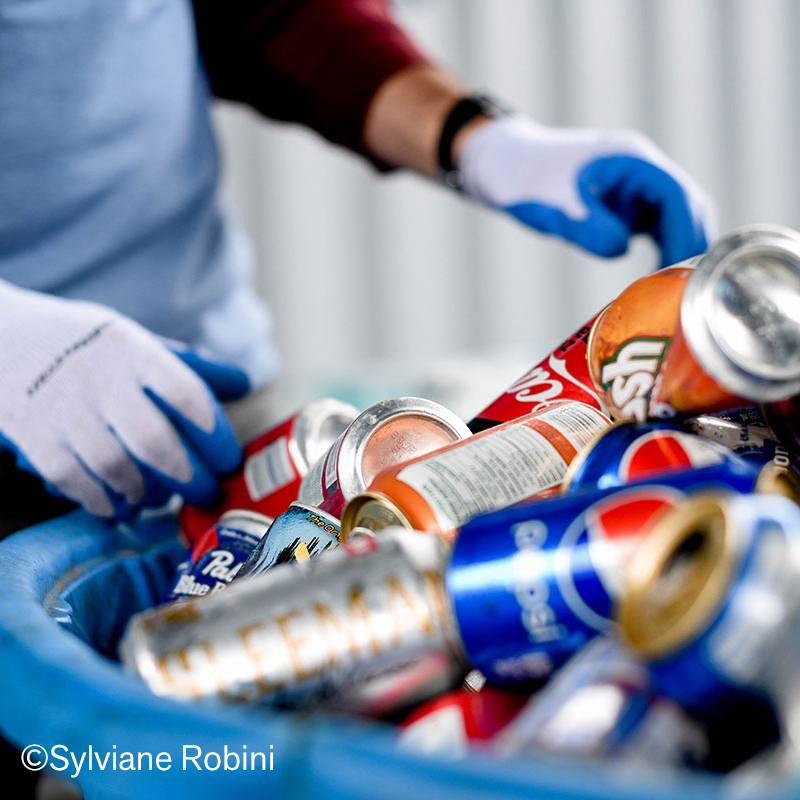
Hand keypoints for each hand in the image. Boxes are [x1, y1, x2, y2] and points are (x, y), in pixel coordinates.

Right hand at [0, 282, 248, 517]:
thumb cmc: (87, 345)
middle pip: (154, 442)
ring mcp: (65, 411)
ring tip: (161, 498)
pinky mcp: (35, 437)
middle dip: (189, 477)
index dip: (215, 435)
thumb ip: (190, 368)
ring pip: (116, 468)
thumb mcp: (138, 342)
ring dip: (146, 493)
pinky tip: (119, 506)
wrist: (4, 338)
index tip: (229, 460)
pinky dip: (103, 500)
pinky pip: (75, 481)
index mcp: (135, 352)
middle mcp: (102, 381)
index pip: (186, 395)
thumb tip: (245, 384)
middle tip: (206, 491)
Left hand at [458, 117, 713, 266]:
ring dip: (678, 248)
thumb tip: (622, 249)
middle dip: (690, 244)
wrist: (504, 166)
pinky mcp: (624, 204)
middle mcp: (641, 171)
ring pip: (673, 218)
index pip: (677, 196)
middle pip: (686, 207)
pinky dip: (661, 249)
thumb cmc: (527, 181)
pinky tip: (657, 275)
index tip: (683, 269)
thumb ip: (590, 228)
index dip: (685, 233)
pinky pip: (655, 227)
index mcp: (633, 161)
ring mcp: (634, 187)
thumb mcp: (558, 208)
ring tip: (676, 288)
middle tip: (688, 287)